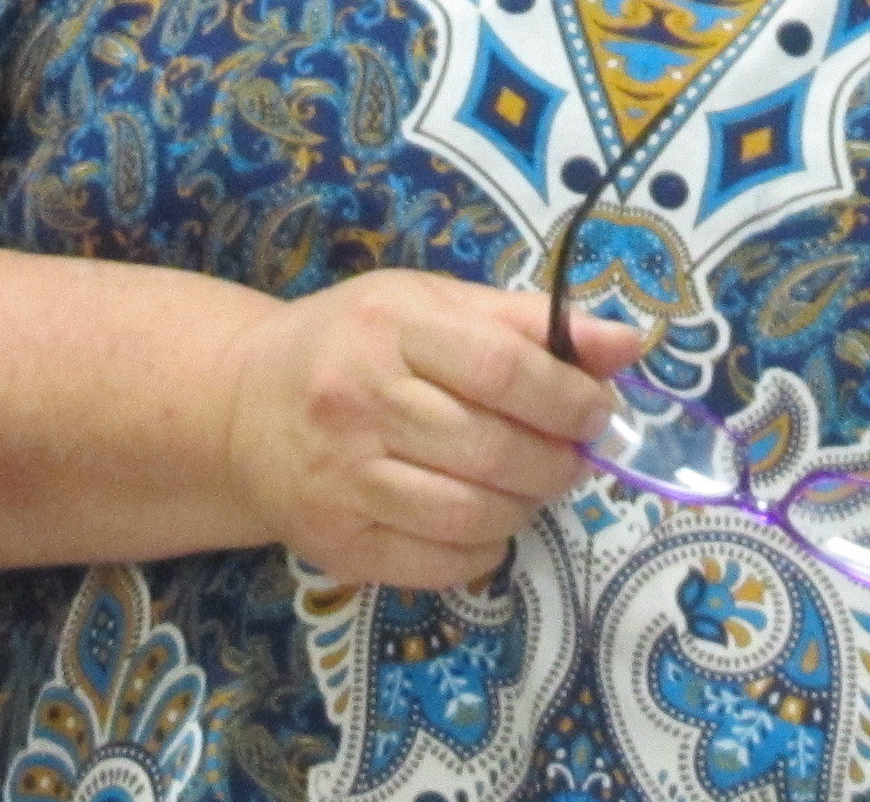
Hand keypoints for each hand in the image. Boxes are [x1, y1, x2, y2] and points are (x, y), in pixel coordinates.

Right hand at [219, 271, 643, 588]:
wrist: (241, 405)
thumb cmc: (356, 343)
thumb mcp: (434, 305)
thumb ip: (531, 323)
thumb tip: (629, 345)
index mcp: (391, 327)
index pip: (505, 370)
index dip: (570, 399)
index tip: (599, 412)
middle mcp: (358, 401)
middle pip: (494, 450)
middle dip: (558, 462)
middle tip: (573, 457)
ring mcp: (341, 478)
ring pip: (471, 514)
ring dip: (525, 508)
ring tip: (530, 486)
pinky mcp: (333, 540)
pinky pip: (439, 563)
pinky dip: (484, 550)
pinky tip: (483, 521)